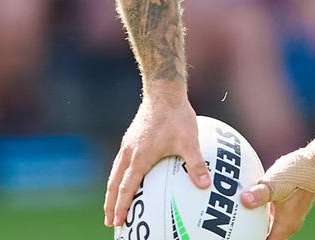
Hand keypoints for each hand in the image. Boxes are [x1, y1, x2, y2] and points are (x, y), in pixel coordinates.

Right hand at [104, 91, 208, 227]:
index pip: (126, 188)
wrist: (164, 92)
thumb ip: (197, 164)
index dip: (120, 206)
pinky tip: (128, 177)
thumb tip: (205, 184)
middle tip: (109, 222)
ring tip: (113, 204)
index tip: (116, 222)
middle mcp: (129, 152)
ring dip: (112, 190)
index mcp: (140, 157)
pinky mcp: (132, 137)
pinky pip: (121, 162)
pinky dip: (119, 175)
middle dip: (110, 204)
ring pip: (115, 172)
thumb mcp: (190, 141)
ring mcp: (128, 144)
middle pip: (114, 184)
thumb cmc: (177, 116)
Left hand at [241, 133, 314, 238]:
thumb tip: (245, 200)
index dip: (251, 239)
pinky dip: (260, 216)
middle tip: (235, 231)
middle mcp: (288, 224)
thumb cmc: (299, 172)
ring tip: (239, 222)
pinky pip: (271, 218)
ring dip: (256, 226)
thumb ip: (260, 193)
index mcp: (286, 225)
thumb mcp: (277, 183)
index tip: (238, 235)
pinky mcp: (288, 206)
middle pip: (266, 238)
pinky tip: (250, 207)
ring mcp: (289, 215)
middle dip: (251, 235)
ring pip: (268, 228)